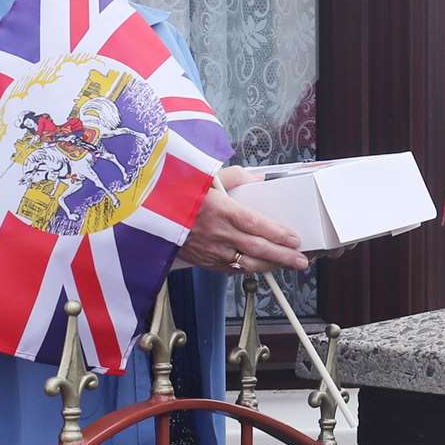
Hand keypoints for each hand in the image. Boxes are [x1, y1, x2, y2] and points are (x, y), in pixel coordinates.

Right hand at [179, 167, 308, 272]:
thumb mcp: (202, 175)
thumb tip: (258, 180)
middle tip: (301, 260)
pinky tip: (261, 267)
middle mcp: (216, 233)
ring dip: (269, 266)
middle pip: (256, 249)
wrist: (143, 214)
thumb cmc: (175, 192)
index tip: (295, 238)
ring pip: (245, 263)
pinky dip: (248, 269)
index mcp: (218, 210)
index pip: (255, 224)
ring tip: (288, 265)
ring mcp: (209, 250)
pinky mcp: (201, 261)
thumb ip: (234, 176)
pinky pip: (230, 269)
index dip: (277, 234)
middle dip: (282, 256)